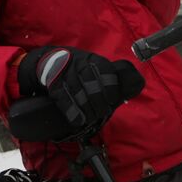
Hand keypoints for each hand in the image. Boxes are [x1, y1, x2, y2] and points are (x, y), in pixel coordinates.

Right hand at [16, 47, 144, 138]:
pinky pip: (63, 98)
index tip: (112, 101)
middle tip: (101, 113)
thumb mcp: (93, 66)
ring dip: (86, 110)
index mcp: (93, 60)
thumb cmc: (77, 68)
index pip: (106, 73)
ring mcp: (65, 73)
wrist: (48, 60)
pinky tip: (77, 121)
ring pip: (79, 94)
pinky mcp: (53, 83)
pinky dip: (72, 111)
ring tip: (90, 119)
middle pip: (93, 85)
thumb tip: (133, 87)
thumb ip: (108, 77)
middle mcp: (80, 64)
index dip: (111, 89)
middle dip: (99, 103)